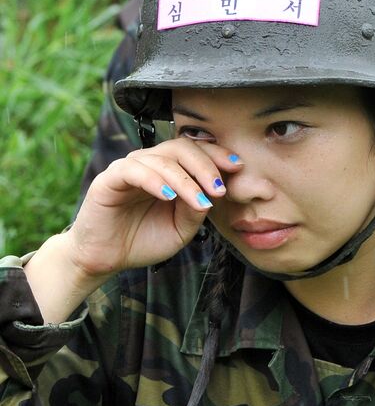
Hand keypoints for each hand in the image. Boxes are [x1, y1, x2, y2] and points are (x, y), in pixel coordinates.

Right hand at [24, 139, 241, 322]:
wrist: (105, 259)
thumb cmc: (143, 240)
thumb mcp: (180, 229)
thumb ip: (196, 211)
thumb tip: (212, 194)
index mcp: (169, 170)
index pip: (195, 150)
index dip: (217, 154)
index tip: (238, 167)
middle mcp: (149, 163)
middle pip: (182, 147)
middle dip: (206, 166)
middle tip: (221, 188)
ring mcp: (130, 167)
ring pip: (162, 159)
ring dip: (186, 180)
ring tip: (200, 200)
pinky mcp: (110, 178)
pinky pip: (135, 170)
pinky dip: (155, 181)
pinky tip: (169, 196)